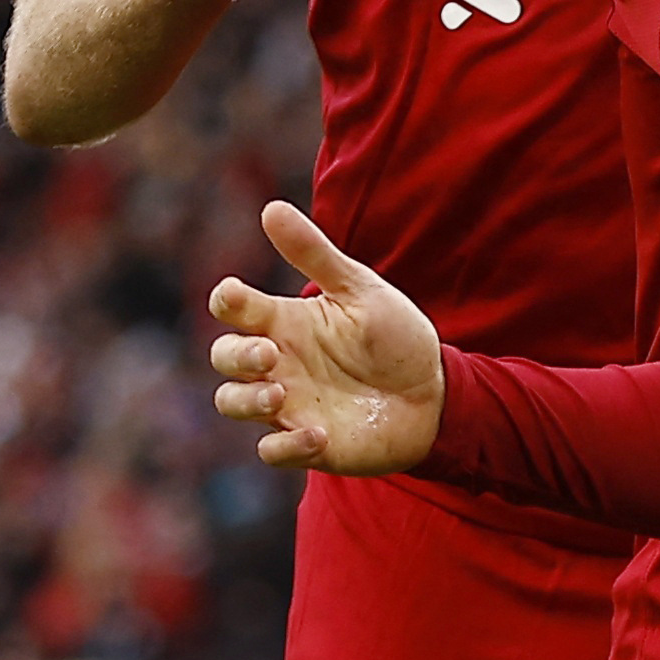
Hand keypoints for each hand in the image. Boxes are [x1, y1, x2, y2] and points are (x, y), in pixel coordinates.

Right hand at [208, 200, 446, 472]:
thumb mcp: (360, 291)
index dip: (226, 302)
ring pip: (233, 403)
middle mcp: (278, 362)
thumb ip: (316, 254)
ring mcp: (288, 404)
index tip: (236, 296)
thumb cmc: (395, 337)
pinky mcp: (307, 442)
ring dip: (247, 401)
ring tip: (280, 395)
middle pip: (223, 358)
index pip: (233, 309)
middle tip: (271, 353)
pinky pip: (272, 452)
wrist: (436, 394)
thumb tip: (271, 207)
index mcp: (285, 321)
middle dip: (236, 355)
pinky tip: (319, 434)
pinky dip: (286, 446)